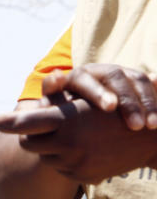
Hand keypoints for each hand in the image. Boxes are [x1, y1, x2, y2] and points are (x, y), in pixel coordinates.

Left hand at [0, 97, 156, 183]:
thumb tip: (28, 100)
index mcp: (66, 122)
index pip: (25, 125)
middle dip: (29, 135)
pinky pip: (61, 169)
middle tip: (37, 127)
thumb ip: (54, 101)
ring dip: (49, 147)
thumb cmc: (113, 110)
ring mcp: (75, 163)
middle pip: (28, 143)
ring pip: (44, 157)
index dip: (8, 122)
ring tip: (68, 135)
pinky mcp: (83, 177)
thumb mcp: (84, 101)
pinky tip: (82, 149)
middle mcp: (68, 145)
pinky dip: (65, 160)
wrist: (150, 137)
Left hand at [41, 64, 156, 130]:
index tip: (110, 107)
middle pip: (117, 78)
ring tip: (151, 126)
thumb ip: (52, 98)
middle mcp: (103, 72)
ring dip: (148, 104)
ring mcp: (124, 76)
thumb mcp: (55, 109)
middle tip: (135, 124)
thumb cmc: (65, 117)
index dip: (99, 91)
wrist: (84, 121)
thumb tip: (55, 77)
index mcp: (79, 76)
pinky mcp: (139, 85)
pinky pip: (153, 89)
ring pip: (139, 82)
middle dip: (128, 101)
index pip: (88, 78)